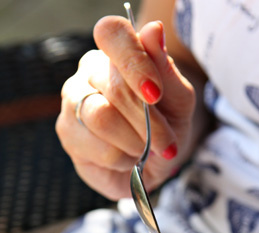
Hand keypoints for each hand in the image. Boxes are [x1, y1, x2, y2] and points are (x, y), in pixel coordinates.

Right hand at [56, 16, 195, 199]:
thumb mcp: (178, 100)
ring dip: (136, 143)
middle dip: (149, 123)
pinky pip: (101, 150)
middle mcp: (88, 72)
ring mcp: (73, 102)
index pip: (112, 34)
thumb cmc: (166, 125)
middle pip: (115, 88)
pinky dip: (125, 161)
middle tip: (167, 145)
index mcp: (115, 53)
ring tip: (145, 151)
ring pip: (102, 119)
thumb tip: (154, 29)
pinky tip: (127, 159)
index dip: (134, 61)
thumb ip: (166, 70)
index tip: (155, 94)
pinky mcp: (68, 135)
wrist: (154, 164)